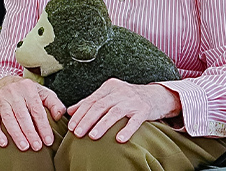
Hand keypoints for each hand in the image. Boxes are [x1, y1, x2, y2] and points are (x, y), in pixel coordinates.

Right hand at [0, 76, 67, 151]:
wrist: (4, 80)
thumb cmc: (26, 90)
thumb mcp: (42, 92)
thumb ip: (54, 103)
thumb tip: (59, 116)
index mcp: (28, 88)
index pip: (37, 110)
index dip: (43, 126)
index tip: (48, 140)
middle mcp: (13, 92)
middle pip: (23, 115)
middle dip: (30, 133)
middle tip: (37, 147)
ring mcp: (0, 99)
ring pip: (9, 119)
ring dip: (16, 134)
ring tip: (24, 147)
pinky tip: (4, 143)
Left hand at [66, 79, 180, 142]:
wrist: (156, 96)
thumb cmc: (128, 98)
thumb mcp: (109, 96)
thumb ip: (91, 102)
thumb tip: (70, 111)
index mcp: (109, 86)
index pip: (91, 100)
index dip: (80, 114)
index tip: (71, 126)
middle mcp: (120, 91)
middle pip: (100, 106)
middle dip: (87, 120)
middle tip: (77, 133)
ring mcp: (133, 100)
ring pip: (115, 112)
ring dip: (102, 125)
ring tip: (92, 136)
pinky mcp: (144, 110)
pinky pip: (135, 121)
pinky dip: (126, 130)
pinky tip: (119, 139)